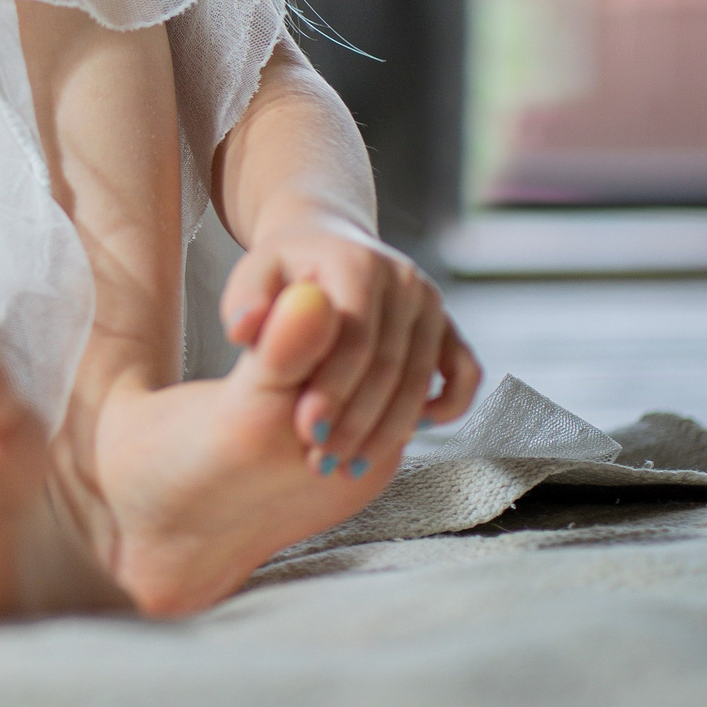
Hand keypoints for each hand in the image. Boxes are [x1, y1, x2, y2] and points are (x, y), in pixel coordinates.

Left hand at [218, 209, 481, 470]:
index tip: (306, 430)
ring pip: (420, 378)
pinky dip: (446, 407)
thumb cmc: (283, 271)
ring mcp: (431, 301)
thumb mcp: (254, 277)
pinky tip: (410, 436)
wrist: (326, 242)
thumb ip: (245, 304)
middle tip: (324, 460)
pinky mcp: (447, 323)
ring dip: (389, 429)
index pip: (353, 337)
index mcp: (357, 262)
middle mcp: (404, 279)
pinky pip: (462, 372)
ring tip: (349, 464)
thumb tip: (244, 328)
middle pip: (390, 364)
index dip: (332, 388)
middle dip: (357, 420)